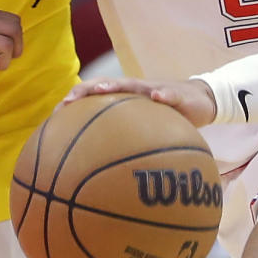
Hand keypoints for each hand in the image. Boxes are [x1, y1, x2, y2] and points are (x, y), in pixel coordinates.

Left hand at [63, 77, 217, 127]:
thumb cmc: (167, 117)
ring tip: (102, 90)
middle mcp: (137, 90)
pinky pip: (170, 94)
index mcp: (126, 97)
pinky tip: (159, 98)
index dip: (76, 100)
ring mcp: (156, 89)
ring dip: (118, 86)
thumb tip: (101, 172)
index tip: (55, 112)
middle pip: (106, 85)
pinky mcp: (178, 94)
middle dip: (86, 90)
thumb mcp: (146, 129)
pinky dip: (164, 95)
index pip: (95, 95)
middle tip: (68, 100)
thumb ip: (126, 142)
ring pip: (133, 84)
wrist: (202, 100)